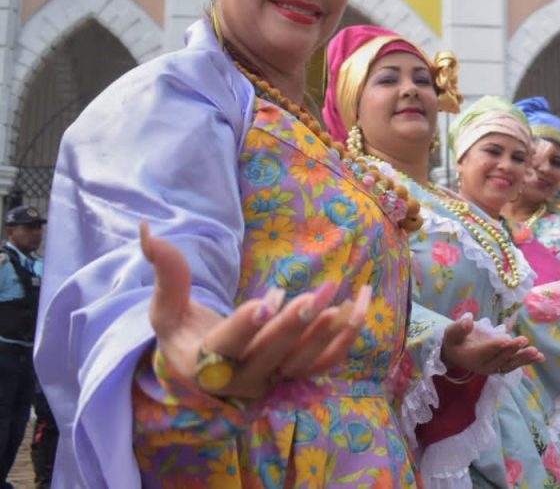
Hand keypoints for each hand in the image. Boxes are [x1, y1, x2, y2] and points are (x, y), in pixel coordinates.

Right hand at [143, 223, 368, 398]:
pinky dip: (345, 338)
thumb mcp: (167, 307)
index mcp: (203, 364)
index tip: (265, 302)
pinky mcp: (294, 376)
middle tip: (312, 296)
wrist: (202, 366)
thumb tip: (148, 229)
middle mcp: (240, 380)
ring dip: (325, 333)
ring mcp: (272, 380)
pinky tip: (359, 306)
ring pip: (302, 364)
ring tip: (341, 299)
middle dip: (292, 326)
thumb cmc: (182, 331)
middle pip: (269, 357)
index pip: (225, 347)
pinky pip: (325, 363)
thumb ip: (167, 272)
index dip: (245, 327)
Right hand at [441, 315, 543, 375]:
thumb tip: (469, 320)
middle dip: (512, 349)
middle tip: (523, 340)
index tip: (505, 339)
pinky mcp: (502, 365)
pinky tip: (540, 357)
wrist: (457, 353)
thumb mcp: (451, 332)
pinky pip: (515, 364)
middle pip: (500, 358)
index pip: (484, 352)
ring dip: (524, 358)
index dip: (495, 346)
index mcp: (471, 357)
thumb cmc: (455, 340)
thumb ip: (459, 328)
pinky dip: (527, 361)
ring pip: (510, 363)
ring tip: (536, 353)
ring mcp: (494, 367)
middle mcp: (484, 365)